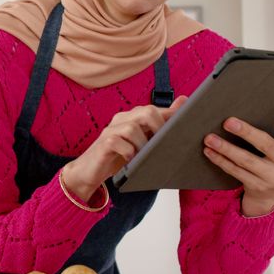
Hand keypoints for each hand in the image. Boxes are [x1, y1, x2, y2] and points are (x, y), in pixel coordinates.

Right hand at [62, 96, 187, 200]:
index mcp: (132, 116)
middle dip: (159, 128)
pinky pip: (116, 142)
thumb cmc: (118, 155)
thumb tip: (183, 102)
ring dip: (143, 144)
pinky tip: (130, 160)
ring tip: (145, 157)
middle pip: (146, 111)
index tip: (183, 127)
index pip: (155, 109)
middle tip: (163, 145)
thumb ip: (159, 124)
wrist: (89, 170)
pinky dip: (127, 152)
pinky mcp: (102, 144)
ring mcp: (110, 130)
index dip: (170, 117)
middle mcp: (121, 119)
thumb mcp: (141, 141)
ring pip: (132, 127)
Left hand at [202, 98, 273, 216]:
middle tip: (228, 121)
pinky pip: (236, 173)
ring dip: (226, 148)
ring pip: (247, 161)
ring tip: (209, 137)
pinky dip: (221, 161)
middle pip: (269, 145)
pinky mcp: (259, 187)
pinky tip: (209, 151)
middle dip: (247, 132)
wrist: (271, 193)